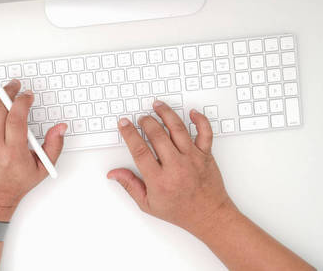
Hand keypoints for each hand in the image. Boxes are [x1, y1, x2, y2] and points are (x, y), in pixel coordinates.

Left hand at [0, 79, 66, 220]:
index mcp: (13, 152)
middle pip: (0, 109)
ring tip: (6, 94)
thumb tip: (60, 127)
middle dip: (9, 92)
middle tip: (16, 88)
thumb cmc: (15, 183)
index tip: (28, 96)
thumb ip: (54, 145)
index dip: (23, 101)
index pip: (16, 117)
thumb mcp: (42, 167)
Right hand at [108, 101, 234, 235]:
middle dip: (146, 121)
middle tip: (140, 118)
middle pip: (157, 135)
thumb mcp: (148, 204)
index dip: (129, 134)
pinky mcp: (206, 155)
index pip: (140, 150)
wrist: (208, 216)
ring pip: (178, 129)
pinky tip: (192, 113)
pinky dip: (200, 120)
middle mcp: (176, 166)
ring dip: (166, 113)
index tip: (124, 124)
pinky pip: (205, 132)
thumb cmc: (180, 211)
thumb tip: (114, 173)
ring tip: (157, 105)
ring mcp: (193, 159)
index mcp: (159, 180)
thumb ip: (130, 185)